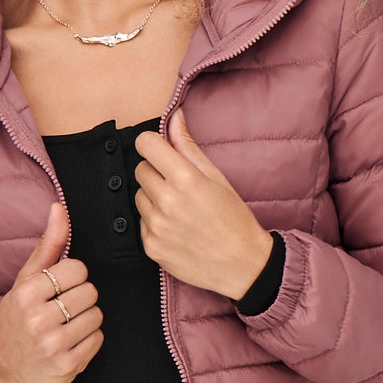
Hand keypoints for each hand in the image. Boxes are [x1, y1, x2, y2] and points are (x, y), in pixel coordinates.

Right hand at [0, 203, 103, 382]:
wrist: (2, 371)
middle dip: (81, 298)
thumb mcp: (25, 281)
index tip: (60, 288)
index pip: (77, 269)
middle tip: (63, 309)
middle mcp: (38, 319)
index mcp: (26, 294)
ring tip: (66, 326)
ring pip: (96, 316)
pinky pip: (97, 339)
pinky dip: (89, 339)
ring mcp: (53, 345)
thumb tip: (59, 209)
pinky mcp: (67, 366)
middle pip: (90, 292)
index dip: (73, 277)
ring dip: (86, 319)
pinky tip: (70, 342)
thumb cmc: (15, 321)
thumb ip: (47, 245)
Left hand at [133, 108, 273, 298]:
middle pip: (140, 170)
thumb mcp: (217, 177)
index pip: (145, 144)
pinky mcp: (151, 247)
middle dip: (156, 173)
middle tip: (179, 187)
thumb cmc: (234, 218)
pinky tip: (176, 229)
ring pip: (139, 196)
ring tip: (179, 210)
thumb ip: (188, 147)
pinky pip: (141, 223)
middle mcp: (167, 201)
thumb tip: (174, 117)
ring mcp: (156, 226)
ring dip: (153, 198)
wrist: (243, 265)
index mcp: (185, 179)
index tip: (160, 151)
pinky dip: (154, 222)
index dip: (153, 145)